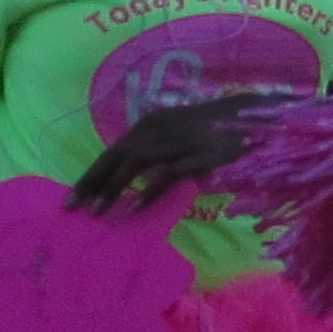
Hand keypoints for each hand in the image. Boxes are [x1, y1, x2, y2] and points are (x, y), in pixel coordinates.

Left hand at [69, 91, 276, 212]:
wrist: (261, 118)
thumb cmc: (221, 131)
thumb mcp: (181, 139)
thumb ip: (158, 156)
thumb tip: (130, 183)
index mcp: (151, 123)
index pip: (112, 150)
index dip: (91, 174)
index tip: (72, 197)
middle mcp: (159, 127)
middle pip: (116, 156)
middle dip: (92, 183)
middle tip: (72, 209)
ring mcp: (178, 137)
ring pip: (134, 164)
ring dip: (113, 190)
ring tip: (98, 213)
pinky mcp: (197, 151)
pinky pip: (166, 173)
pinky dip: (149, 191)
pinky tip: (135, 208)